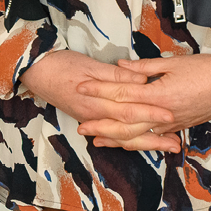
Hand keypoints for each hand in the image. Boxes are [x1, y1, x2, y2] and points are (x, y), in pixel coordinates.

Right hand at [19, 51, 174, 150]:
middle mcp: (95, 116)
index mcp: (97, 102)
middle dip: (154, 139)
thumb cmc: (61, 64)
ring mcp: (91, 119)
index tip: (171, 117)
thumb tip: (141, 82)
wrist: (35, 72)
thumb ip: (117, 76)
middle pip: (129, 132)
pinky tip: (139, 142)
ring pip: (121, 137)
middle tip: (175, 144)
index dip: (151, 114)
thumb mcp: (90, 65)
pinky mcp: (89, 118)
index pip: (130, 111)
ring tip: (165, 146)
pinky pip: (112, 134)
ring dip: (144, 143)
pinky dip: (127, 140)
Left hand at [75, 53, 210, 150]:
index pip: (121, 94)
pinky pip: (152, 138)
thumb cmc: (207, 69)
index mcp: (159, 94)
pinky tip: (125, 142)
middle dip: (101, 124)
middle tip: (81, 125)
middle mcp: (163, 114)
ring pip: (138, 136)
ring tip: (96, 139)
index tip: (81, 87)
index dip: (99, 90)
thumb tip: (120, 67)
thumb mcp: (173, 62)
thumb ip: (144, 68)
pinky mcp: (179, 127)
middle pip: (125, 123)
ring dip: (115, 138)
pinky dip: (136, 141)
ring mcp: (171, 124)